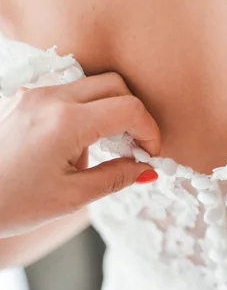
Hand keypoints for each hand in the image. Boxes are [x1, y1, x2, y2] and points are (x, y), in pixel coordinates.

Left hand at [0, 73, 160, 236]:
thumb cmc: (12, 204)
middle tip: (134, 147)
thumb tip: (146, 169)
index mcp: (65, 123)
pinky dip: (85, 111)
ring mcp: (34, 94)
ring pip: (91, 85)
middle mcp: (50, 98)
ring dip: (108, 111)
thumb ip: (116, 177)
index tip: (150, 154)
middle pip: (114, 85)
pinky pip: (67, 92)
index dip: (149, 131)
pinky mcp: (24, 98)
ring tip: (103, 148)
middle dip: (133, 114)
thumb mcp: (72, 197)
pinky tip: (77, 143)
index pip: (128, 109)